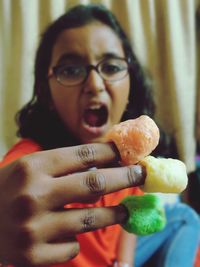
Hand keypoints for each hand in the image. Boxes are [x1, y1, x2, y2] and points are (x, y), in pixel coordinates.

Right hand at [0, 143, 143, 265]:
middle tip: (143, 175)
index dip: (111, 153)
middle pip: (94, 184)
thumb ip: (66, 166)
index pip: (84, 155)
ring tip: (124, 211)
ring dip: (113, 215)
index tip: (128, 154)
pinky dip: (73, 239)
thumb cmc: (9, 188)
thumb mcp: (32, 168)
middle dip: (125, 178)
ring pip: (90, 220)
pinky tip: (63, 234)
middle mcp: (33, 195)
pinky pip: (70, 247)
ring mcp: (33, 228)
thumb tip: (106, 164)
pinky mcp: (32, 256)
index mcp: (34, 167)